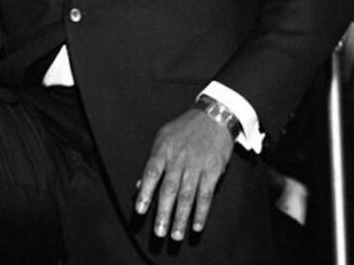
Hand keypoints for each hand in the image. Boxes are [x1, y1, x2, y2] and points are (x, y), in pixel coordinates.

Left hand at [134, 108, 233, 240]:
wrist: (214, 116)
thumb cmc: (185, 128)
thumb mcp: (162, 138)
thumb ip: (152, 161)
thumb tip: (139, 185)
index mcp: (163, 151)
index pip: (151, 174)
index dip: (145, 193)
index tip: (140, 210)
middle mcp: (178, 160)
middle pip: (169, 190)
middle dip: (163, 213)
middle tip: (159, 233)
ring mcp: (196, 167)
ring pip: (187, 197)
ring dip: (181, 218)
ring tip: (176, 235)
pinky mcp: (213, 171)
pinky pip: (206, 195)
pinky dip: (201, 212)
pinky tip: (196, 225)